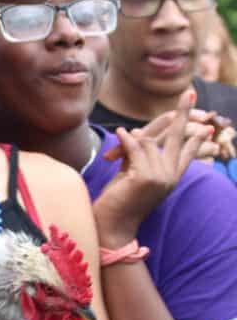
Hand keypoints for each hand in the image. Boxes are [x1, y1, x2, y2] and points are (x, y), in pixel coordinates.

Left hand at [95, 90, 205, 244]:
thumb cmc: (119, 201)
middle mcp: (169, 177)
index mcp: (170, 178)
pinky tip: (119, 132)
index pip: (188, 153)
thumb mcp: (132, 174)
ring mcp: (159, 176)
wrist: (112, 226)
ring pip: (148, 141)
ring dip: (131, 139)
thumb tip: (137, 133)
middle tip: (190, 93)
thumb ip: (139, 156)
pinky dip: (125, 138)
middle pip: (179, 137)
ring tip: (118, 145)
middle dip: (184, 113)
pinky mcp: (145, 177)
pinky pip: (136, 146)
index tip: (207, 126)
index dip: (196, 138)